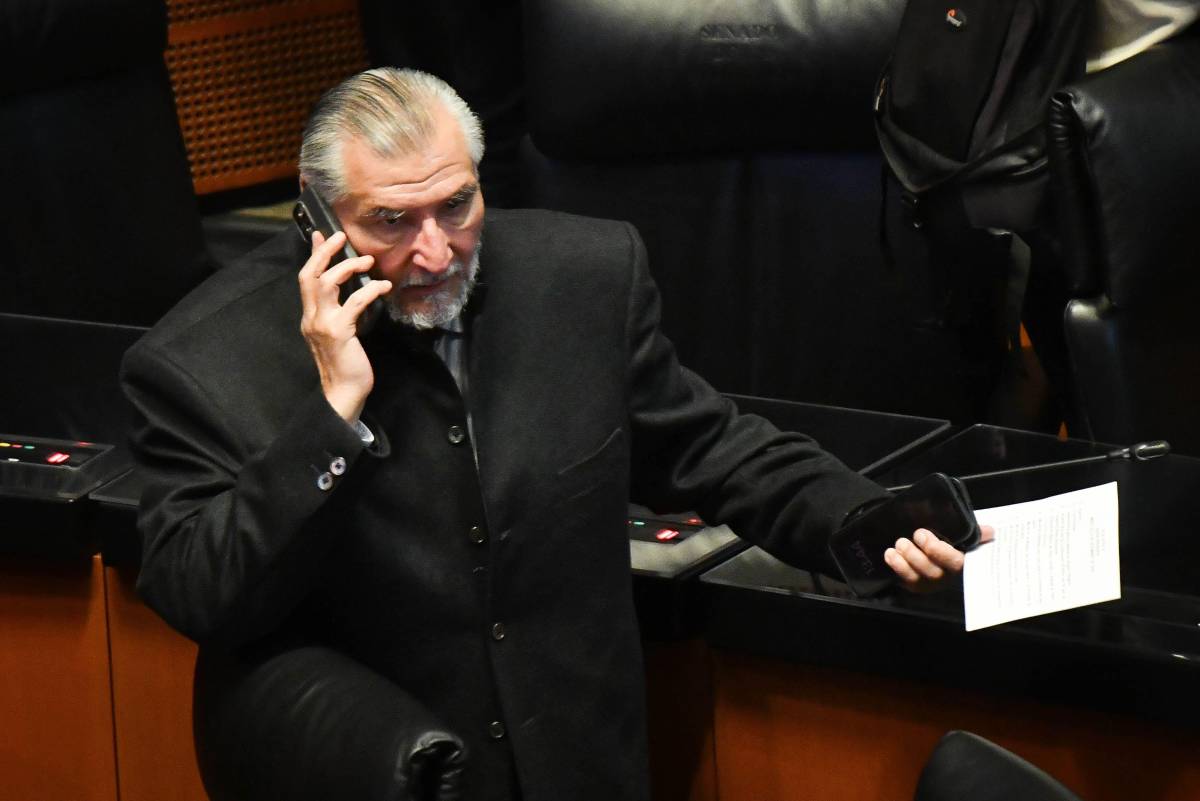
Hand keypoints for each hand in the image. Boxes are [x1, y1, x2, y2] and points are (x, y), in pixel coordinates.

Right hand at [298, 230, 391, 423]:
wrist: (344, 391)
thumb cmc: (346, 363)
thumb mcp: (338, 333)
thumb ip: (338, 312)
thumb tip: (350, 292)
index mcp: (310, 317)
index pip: (305, 279)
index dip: (313, 255)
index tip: (320, 235)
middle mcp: (311, 318)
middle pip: (310, 275)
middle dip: (324, 252)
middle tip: (339, 236)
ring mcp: (323, 325)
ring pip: (326, 284)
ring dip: (347, 267)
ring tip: (367, 261)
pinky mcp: (340, 332)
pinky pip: (354, 303)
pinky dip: (370, 290)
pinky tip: (383, 286)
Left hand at [884, 525, 995, 592]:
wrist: (933, 546)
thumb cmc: (951, 541)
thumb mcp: (964, 534)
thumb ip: (976, 533)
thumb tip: (991, 531)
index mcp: (960, 563)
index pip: (955, 562)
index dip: (938, 551)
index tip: (923, 534)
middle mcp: (945, 576)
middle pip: (933, 572)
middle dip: (917, 556)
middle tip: (905, 540)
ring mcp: (929, 582)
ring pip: (917, 578)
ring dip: (904, 561)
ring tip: (898, 545)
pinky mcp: (914, 584)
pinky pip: (904, 580)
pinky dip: (896, 567)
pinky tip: (890, 554)